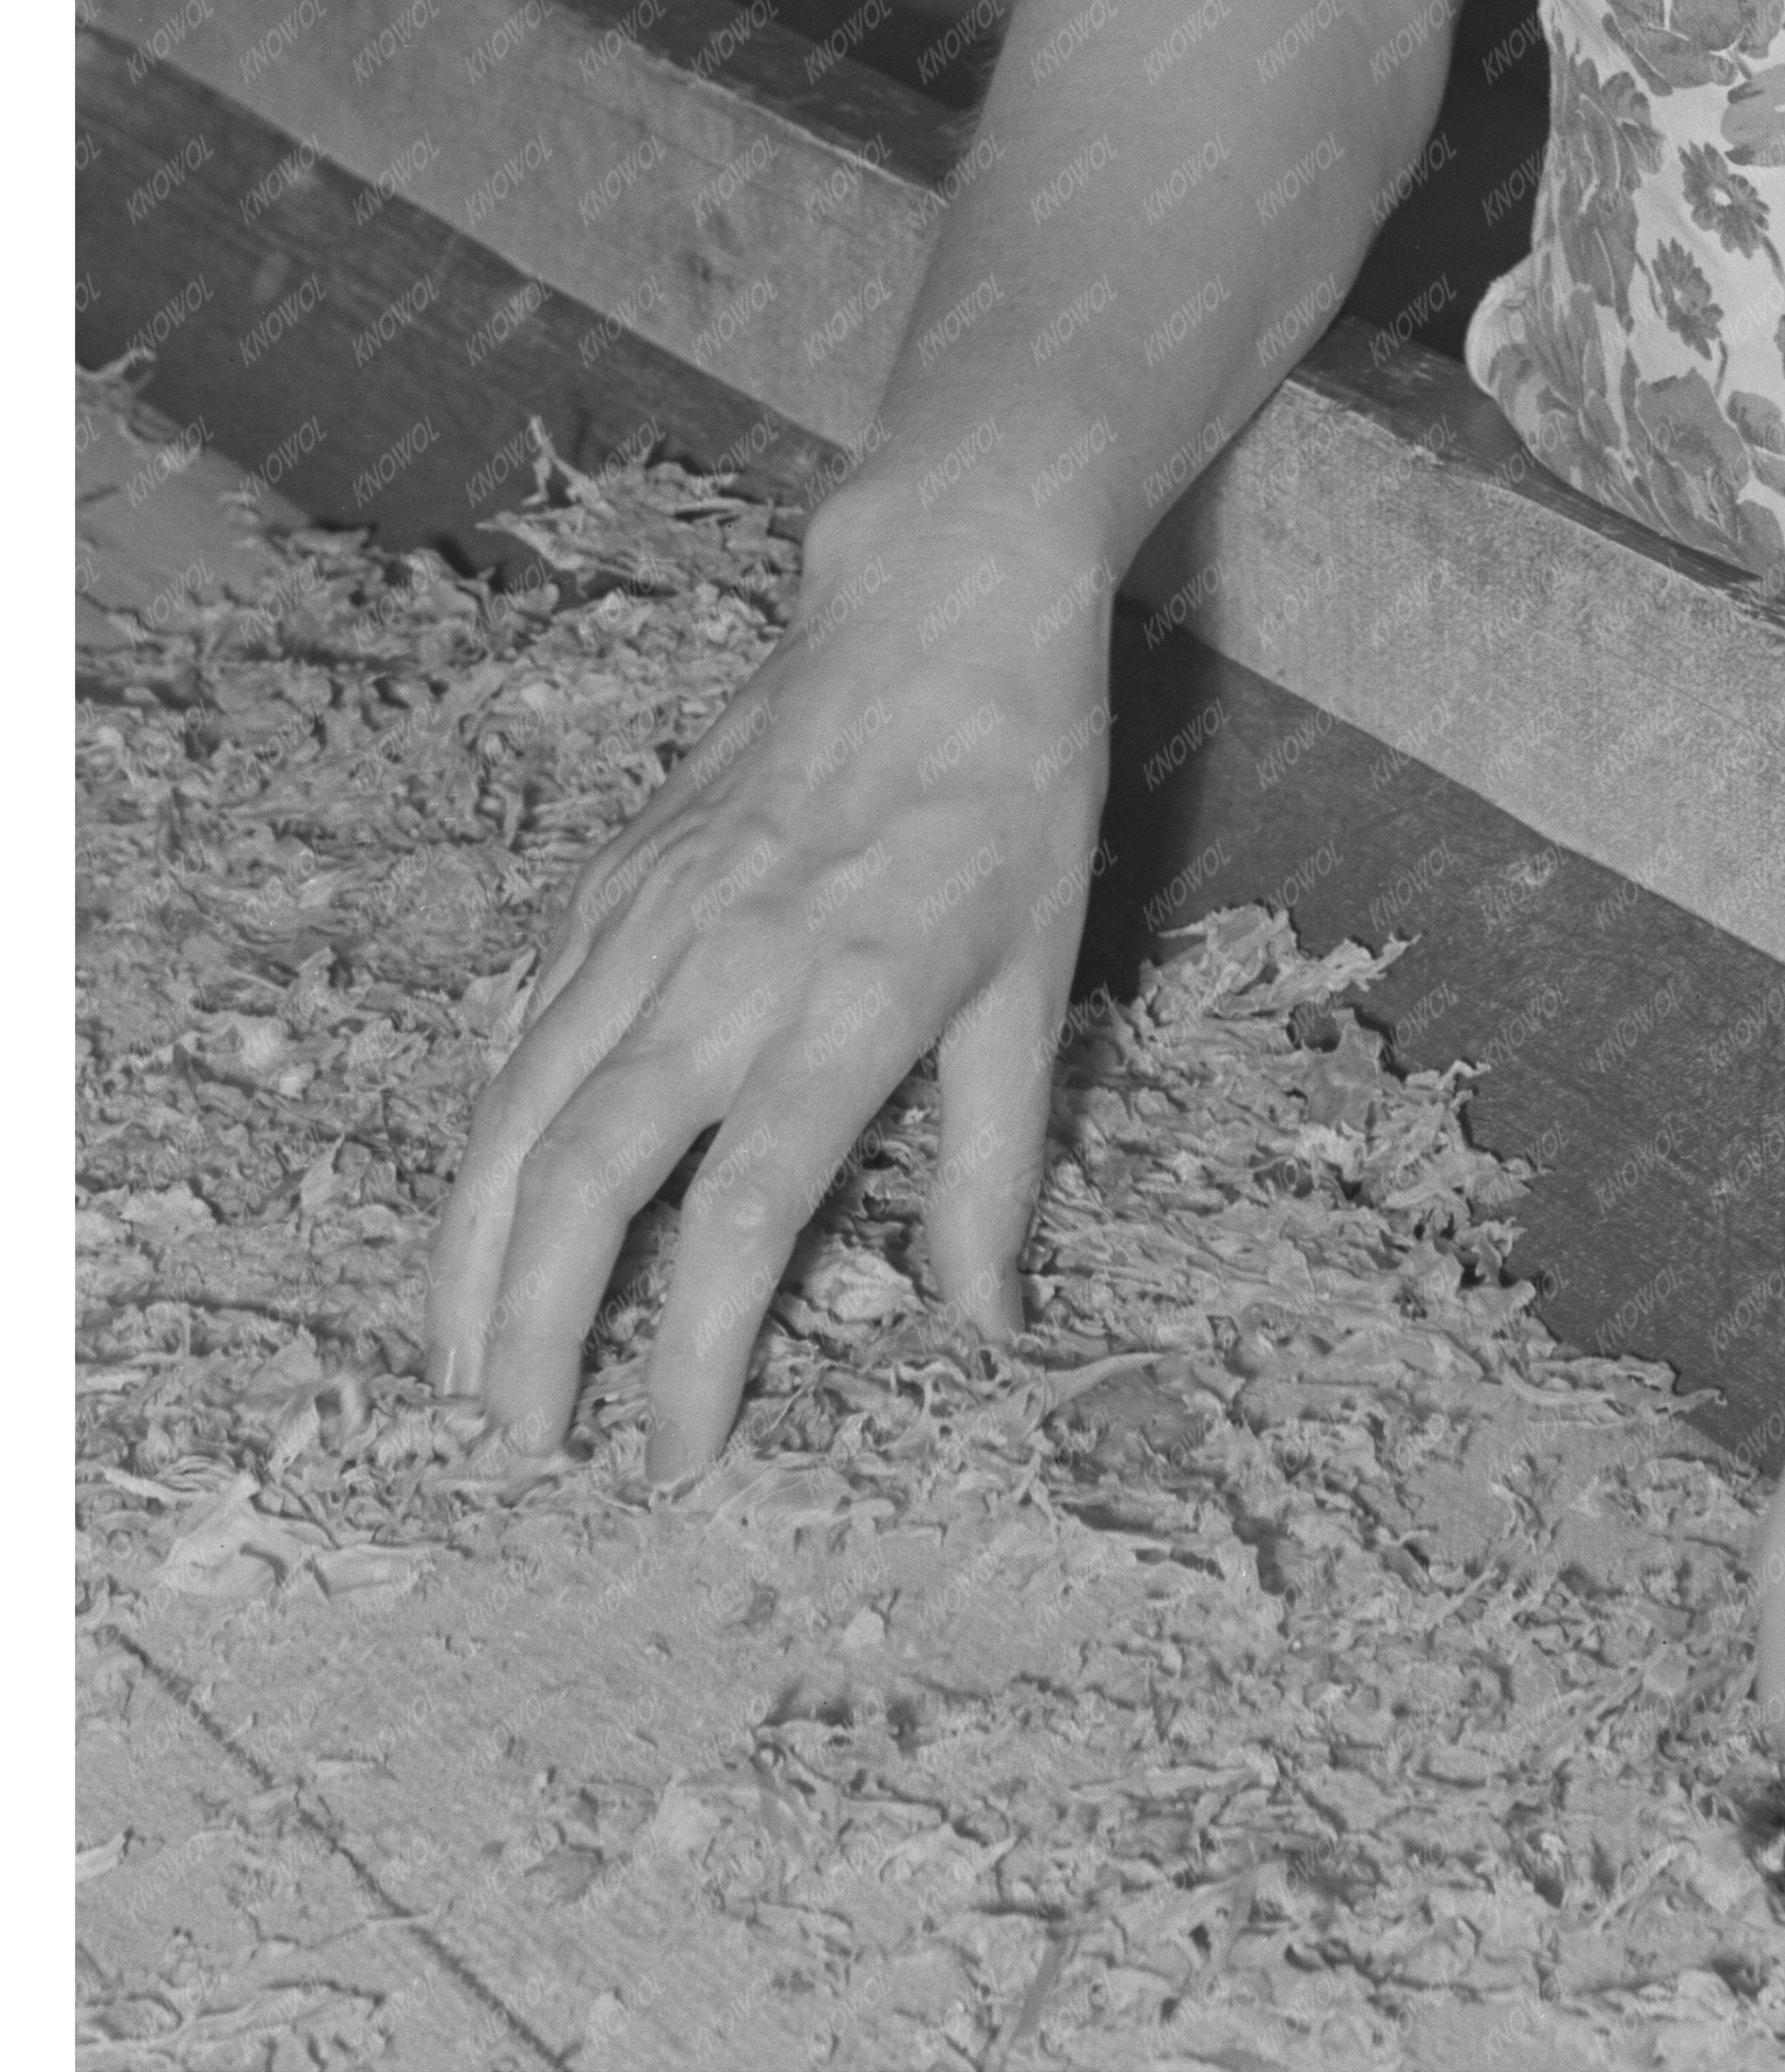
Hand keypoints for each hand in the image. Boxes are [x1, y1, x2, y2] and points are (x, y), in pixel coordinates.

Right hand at [423, 488, 1110, 1478]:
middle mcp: (721, 970)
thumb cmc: (1010, 794)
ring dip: (469, 1253)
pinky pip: (520, 1030)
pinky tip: (480, 1211)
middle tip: (519, 1443)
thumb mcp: (1039, 982)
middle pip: (579, 1178)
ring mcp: (644, 921)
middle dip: (525, 1330)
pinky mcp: (605, 885)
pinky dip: (484, 1135)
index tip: (672, 1459)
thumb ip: (996, 1164)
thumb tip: (984, 1323)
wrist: (936, 612)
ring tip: (459, 1365)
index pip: (740, 1217)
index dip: (692, 1354)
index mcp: (846, 1004)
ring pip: (512, 1110)